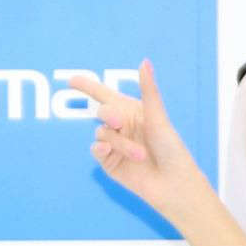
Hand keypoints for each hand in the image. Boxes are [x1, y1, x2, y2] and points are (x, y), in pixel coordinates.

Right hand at [69, 58, 203, 223]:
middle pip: (102, 112)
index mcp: (133, 112)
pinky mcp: (110, 164)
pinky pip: (97, 150)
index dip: (88, 86)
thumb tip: (145, 62)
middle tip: (119, 120)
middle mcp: (122, 127)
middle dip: (109, 114)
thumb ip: (148, 90)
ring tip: (141, 154)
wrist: (174, 184)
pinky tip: (111, 153)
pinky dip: (102, 149)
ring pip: (102, 134)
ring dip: (120, 142)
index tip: (71, 81)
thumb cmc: (172, 150)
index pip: (105, 95)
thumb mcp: (158, 118)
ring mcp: (115, 145)